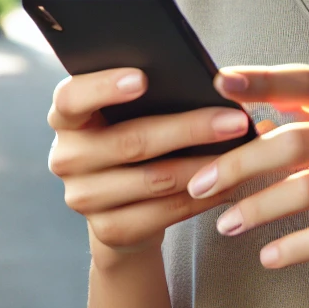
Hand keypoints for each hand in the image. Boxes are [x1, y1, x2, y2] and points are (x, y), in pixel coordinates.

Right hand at [46, 67, 251, 259]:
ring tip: (242, 154)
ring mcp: (82, 197)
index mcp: (67, 117)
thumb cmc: (136, 137)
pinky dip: (201, 199)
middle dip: (190, 129)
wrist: (123, 204)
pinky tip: (229, 185)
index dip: (104, 87)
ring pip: (153, 180)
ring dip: (204, 167)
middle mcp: (66, 157)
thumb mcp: (131, 113)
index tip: (143, 77)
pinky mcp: (107, 230)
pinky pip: (162, 214)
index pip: (72, 98)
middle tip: (235, 121)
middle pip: (130, 141)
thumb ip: (151, 94)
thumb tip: (212, 81)